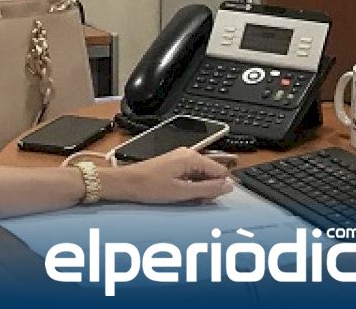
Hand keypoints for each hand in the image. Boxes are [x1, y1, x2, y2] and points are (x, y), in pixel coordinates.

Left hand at [99, 147, 232, 203]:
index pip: (221, 171)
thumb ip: (207, 189)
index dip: (218, 188)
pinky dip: (189, 186)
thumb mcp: (182, 192)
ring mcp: (181, 158)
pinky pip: (191, 175)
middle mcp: (189, 154)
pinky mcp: (175, 164)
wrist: (127, 183)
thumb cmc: (149, 186)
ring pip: (202, 175)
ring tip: (183, 197)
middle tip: (193, 200)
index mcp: (193, 158)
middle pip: (212, 173)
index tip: (208, 199)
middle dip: (207, 188)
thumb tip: (228, 187)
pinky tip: (179, 193)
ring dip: (198, 189)